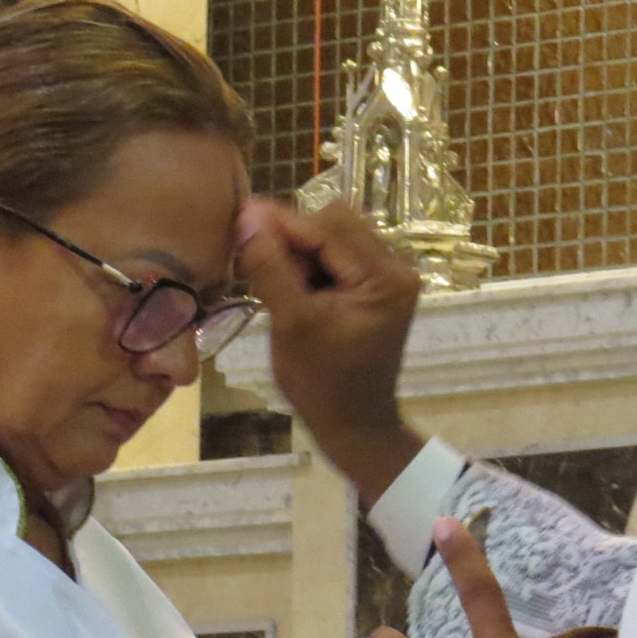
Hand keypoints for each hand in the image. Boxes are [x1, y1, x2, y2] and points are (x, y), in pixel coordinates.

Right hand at [235, 200, 423, 501]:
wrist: (352, 424)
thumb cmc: (321, 383)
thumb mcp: (291, 323)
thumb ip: (271, 267)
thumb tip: (247, 217)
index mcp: (385, 277)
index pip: (329, 230)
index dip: (282, 220)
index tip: (240, 212)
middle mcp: (396, 268)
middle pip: (337, 224)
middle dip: (294, 235)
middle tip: (255, 253)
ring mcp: (389, 277)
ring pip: (336, 236)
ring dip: (301, 249)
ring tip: (274, 275)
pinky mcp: (376, 287)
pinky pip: (340, 257)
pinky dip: (312, 264)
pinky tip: (292, 284)